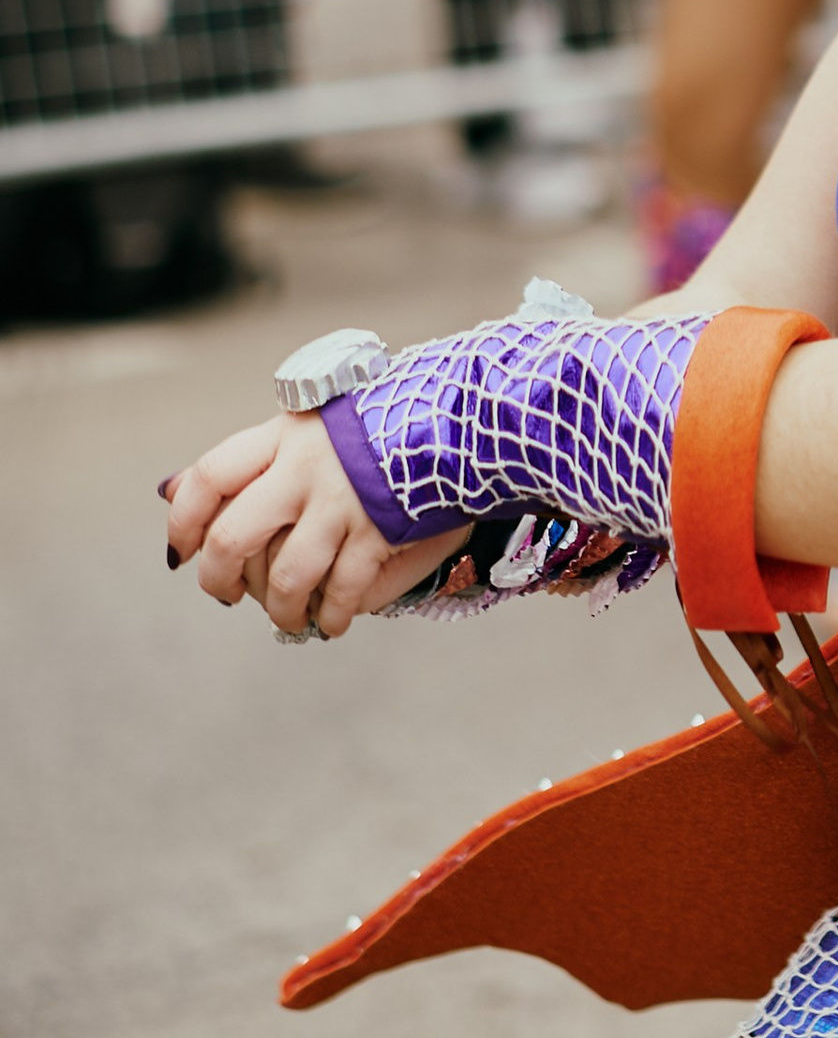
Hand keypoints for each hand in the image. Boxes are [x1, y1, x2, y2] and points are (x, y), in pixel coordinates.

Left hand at [166, 417, 460, 638]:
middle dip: (218, 580)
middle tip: (224, 595)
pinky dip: (330, 617)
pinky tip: (329, 622)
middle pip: (232, 538)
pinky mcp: (380, 531)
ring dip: (279, 611)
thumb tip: (173, 490)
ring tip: (288, 617)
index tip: (183, 551)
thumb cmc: (381, 420)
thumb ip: (253, 457)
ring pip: (284, 579)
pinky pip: (340, 593)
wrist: (464, 415)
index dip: (183, 522)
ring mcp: (343, 501)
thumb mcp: (311, 422)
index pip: (208, 478)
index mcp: (286, 433)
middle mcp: (306, 468)